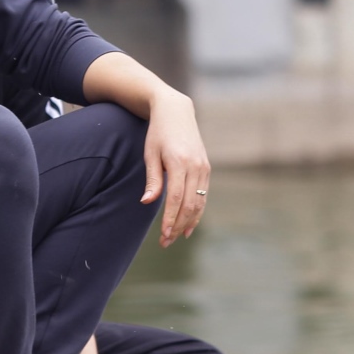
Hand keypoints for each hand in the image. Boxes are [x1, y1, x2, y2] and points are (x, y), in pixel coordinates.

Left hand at [143, 89, 208, 246]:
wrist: (176, 112)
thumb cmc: (158, 133)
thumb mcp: (150, 154)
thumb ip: (152, 180)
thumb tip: (147, 202)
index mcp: (180, 162)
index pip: (176, 198)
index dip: (170, 219)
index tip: (163, 235)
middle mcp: (196, 166)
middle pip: (190, 204)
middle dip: (178, 226)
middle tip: (166, 242)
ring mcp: (204, 168)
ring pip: (199, 203)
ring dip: (188, 223)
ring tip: (176, 237)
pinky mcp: (207, 168)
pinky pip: (204, 196)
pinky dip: (197, 212)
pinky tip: (188, 225)